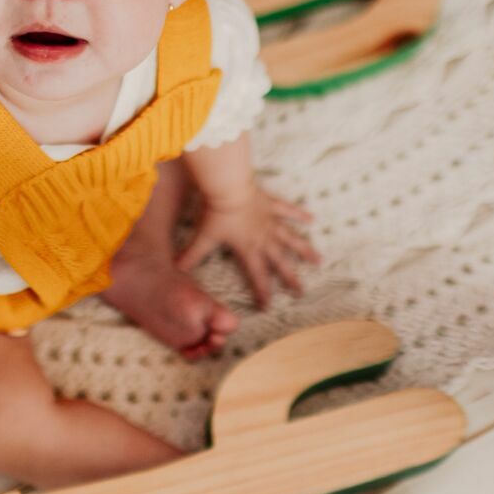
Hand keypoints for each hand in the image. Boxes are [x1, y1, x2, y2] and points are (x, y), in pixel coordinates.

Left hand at [176, 186, 318, 310]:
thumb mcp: (203, 237)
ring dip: (305, 250)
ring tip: (318, 260)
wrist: (228, 187)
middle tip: (301, 291)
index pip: (257, 276)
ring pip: (291, 239)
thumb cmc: (216, 213)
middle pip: (280, 262)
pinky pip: (288, 210)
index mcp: (248, 249)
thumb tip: (175, 271)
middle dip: (290, 278)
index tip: (268, 306)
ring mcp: (270, 221)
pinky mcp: (272, 205)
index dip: (262, 292)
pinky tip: (312, 219)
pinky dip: (300, 214)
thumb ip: (191, 256)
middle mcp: (263, 238)